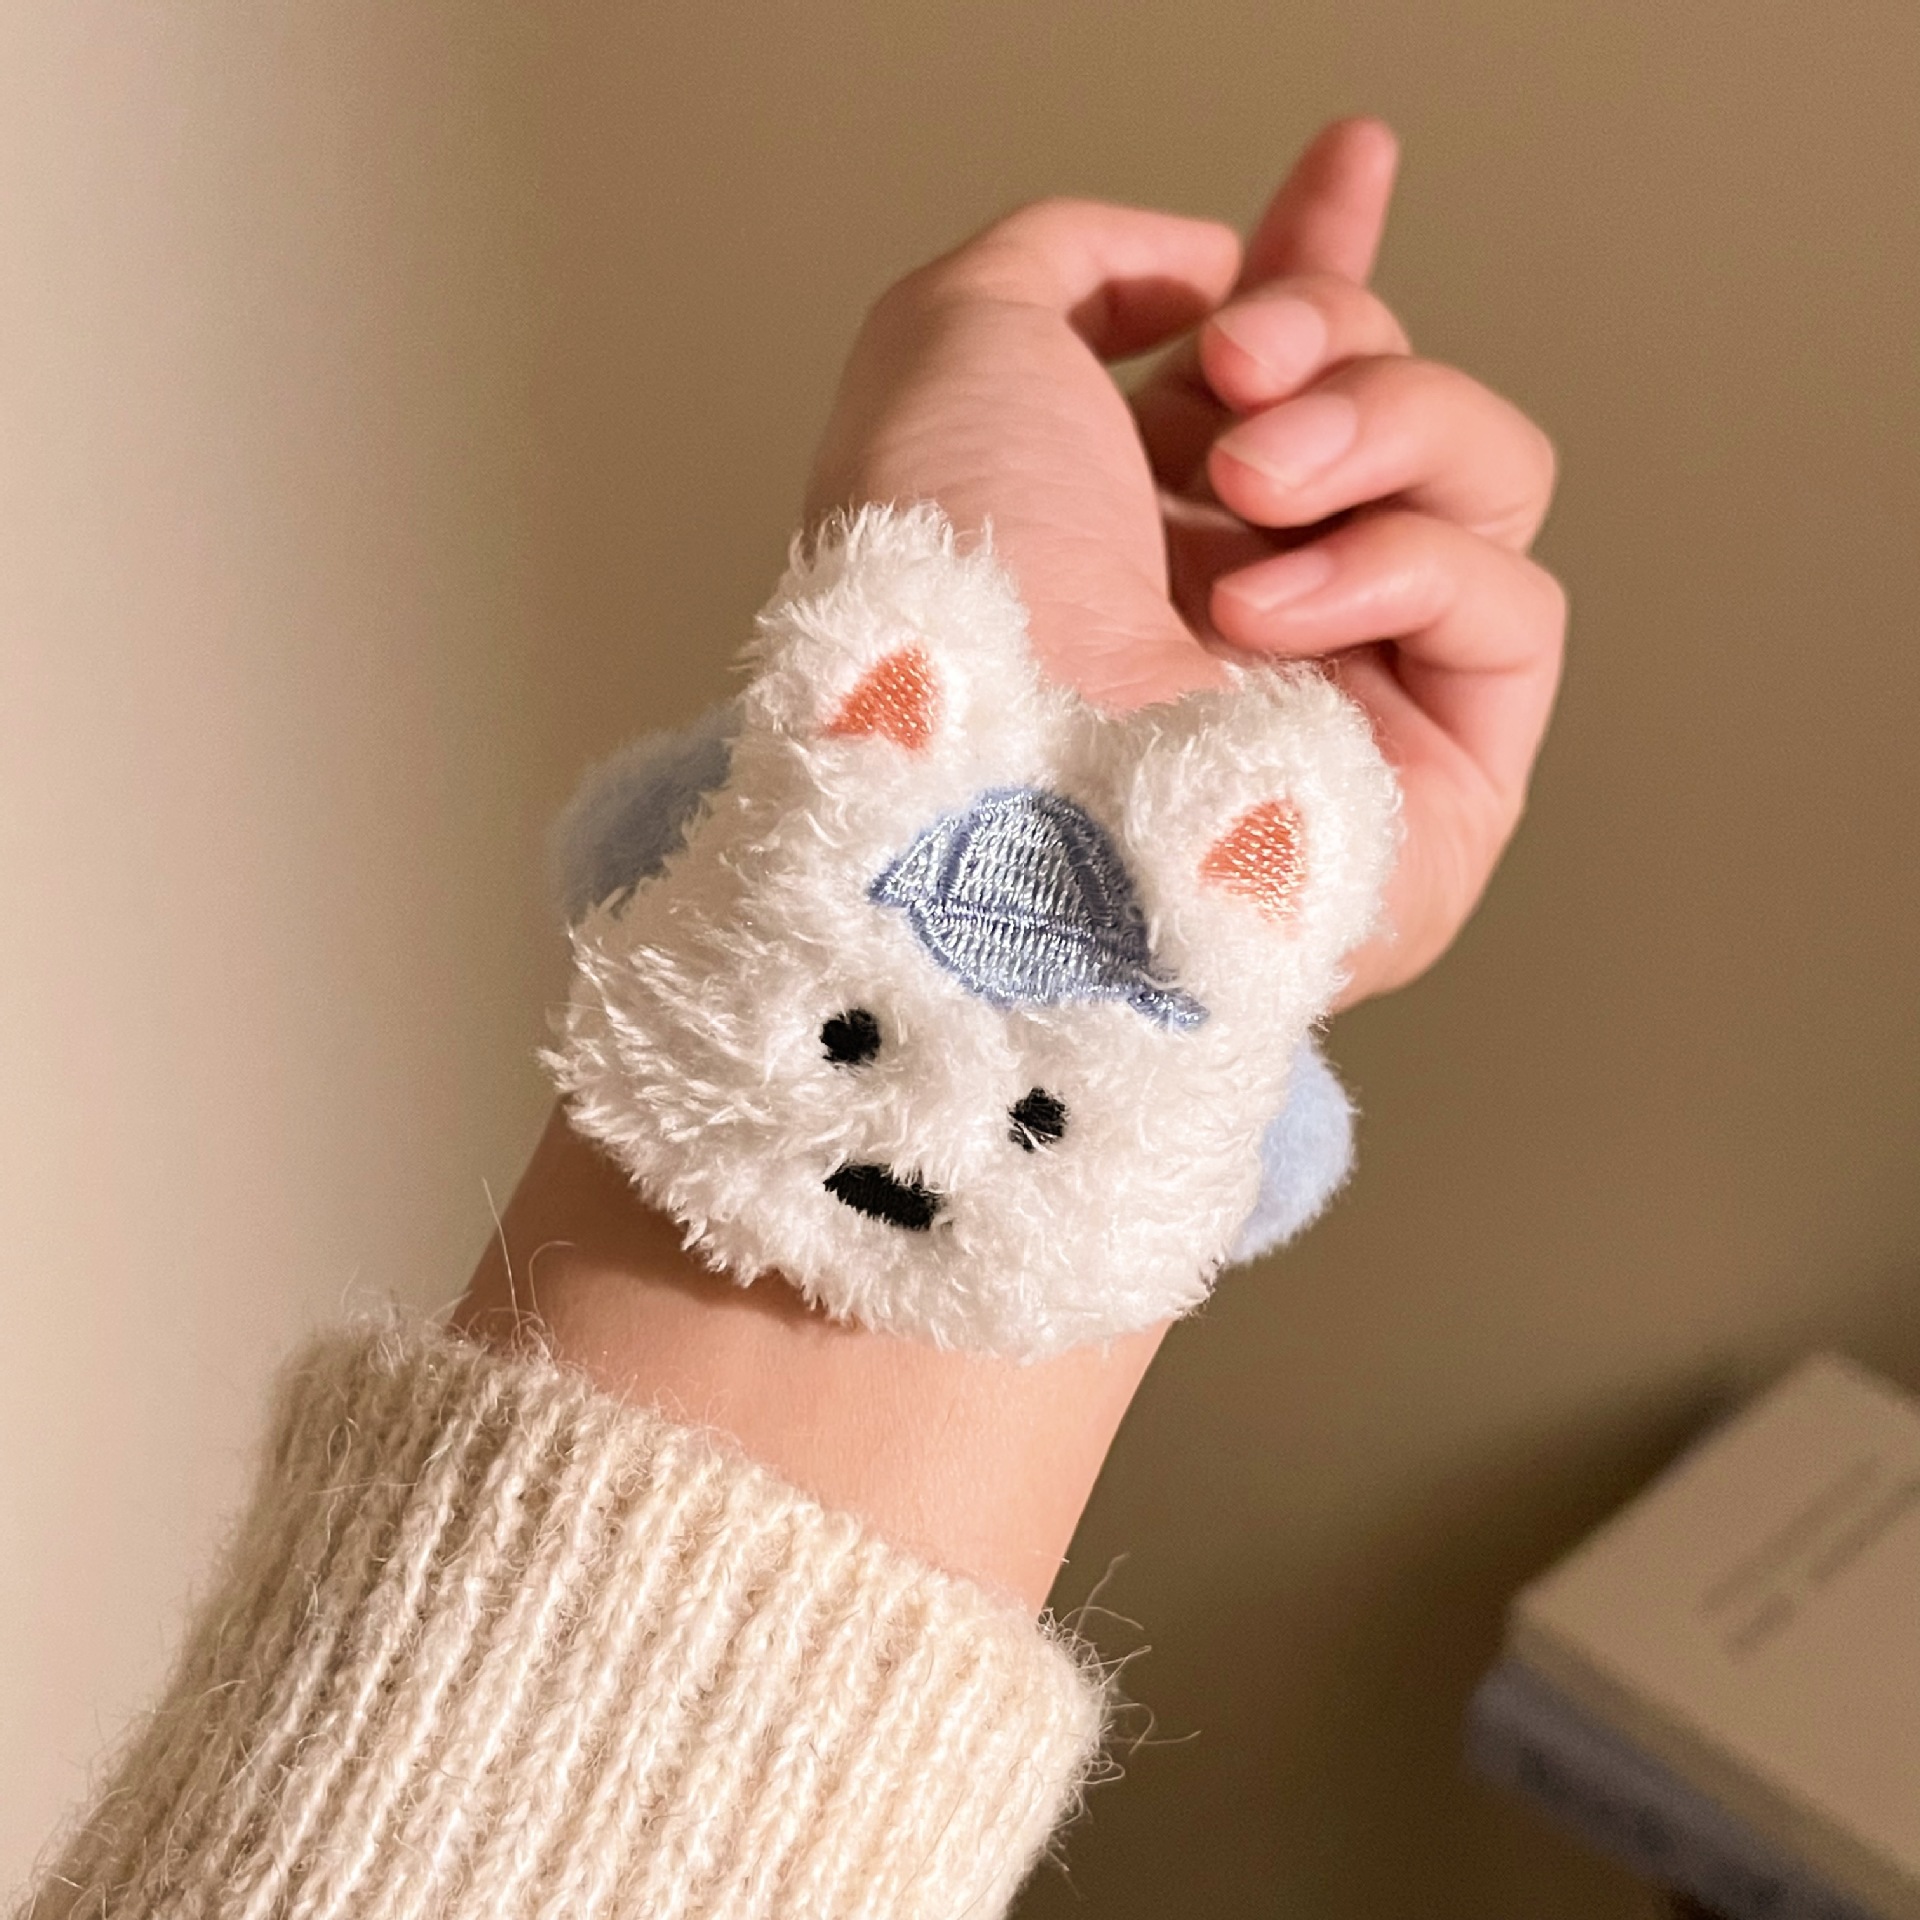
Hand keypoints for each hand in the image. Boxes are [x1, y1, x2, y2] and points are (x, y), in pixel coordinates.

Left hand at [806, 118, 1563, 1003]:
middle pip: (1394, 399)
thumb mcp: (957, 336)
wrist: (979, 773)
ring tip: (1252, 487)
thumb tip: (1202, 273)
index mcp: (1138, 528)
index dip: (1320, 265)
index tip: (1349, 161)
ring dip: (1379, 428)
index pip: (1278, 379)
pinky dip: (1399, 568)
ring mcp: (1353, 694)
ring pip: (1485, 473)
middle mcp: (1246, 611)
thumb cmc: (948, 576)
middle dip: (1330, 330)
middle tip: (1237, 370)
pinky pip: (1512, 603)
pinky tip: (1270, 614)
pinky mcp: (1446, 780)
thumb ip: (1075, 257)